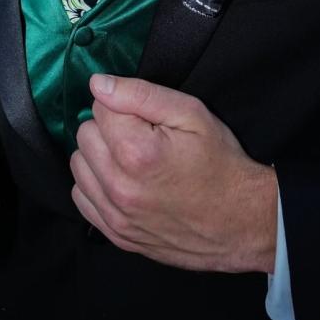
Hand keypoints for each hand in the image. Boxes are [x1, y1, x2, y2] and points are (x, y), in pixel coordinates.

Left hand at [70, 73, 276, 273]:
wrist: (241, 222)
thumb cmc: (220, 163)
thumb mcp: (192, 114)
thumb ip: (141, 94)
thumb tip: (98, 84)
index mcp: (137, 152)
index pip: (99, 106)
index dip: (123, 105)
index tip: (146, 118)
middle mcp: (119, 187)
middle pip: (84, 135)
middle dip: (108, 128)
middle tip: (140, 136)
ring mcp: (116, 216)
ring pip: (78, 165)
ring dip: (98, 156)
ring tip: (131, 159)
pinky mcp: (117, 235)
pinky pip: (82, 197)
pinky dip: (96, 185)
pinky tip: (122, 181)